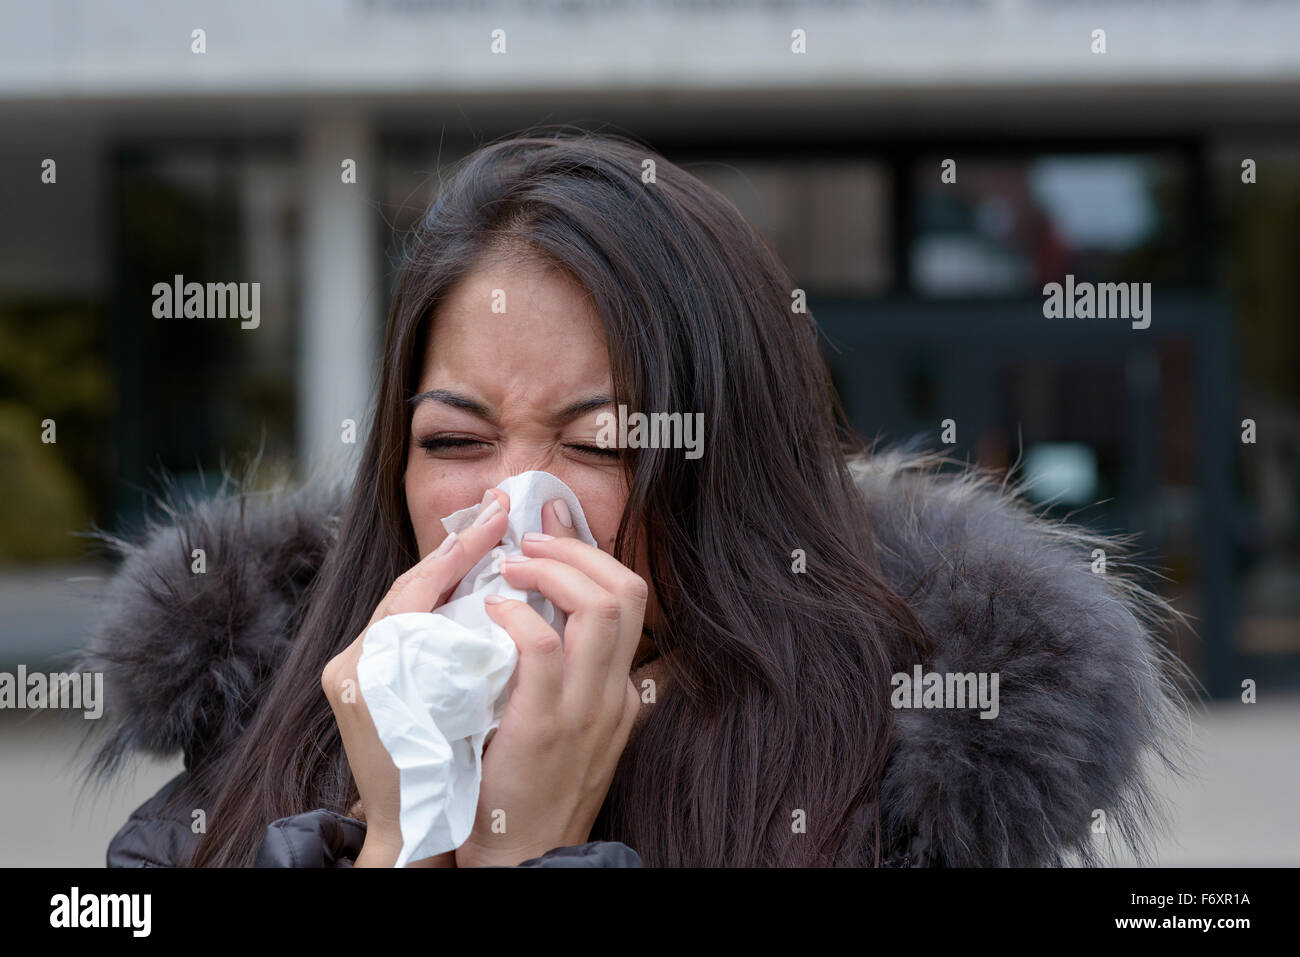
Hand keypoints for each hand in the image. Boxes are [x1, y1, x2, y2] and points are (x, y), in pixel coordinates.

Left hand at [322, 488, 512, 867]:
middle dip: (452, 550)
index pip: (413, 592)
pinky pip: (403, 622)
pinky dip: (436, 598)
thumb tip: (482, 601)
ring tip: (486, 541)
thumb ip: (455, 663)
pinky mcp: (358, 676)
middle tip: (496, 515)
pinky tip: (468, 585)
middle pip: (406, 588)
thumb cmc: (437, 789)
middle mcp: (351, 662)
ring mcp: (352, 668)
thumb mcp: (457, 724)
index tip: (495, 522)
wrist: (406, 833)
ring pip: (405, 601)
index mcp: (366, 669)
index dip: (456, 554)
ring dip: (446, 570)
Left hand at [454, 498, 647, 866]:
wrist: (522, 858)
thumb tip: (557, 630)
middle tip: (531, 539)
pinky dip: (517, 614)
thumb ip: (578, 686)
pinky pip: (542, 646)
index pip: (630, 599)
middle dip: (579, 548)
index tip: (556, 520)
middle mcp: (614, 695)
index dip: (594, 551)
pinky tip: (493, 610)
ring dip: (552, 571)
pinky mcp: (545, 725)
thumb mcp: (574, 737)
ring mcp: (585, 709)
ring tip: (512, 566)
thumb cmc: (530, 792)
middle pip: (627, 591)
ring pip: (600, 606)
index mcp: (620, 692)